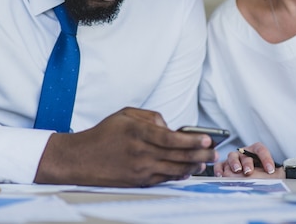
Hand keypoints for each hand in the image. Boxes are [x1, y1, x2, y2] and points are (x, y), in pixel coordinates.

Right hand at [34, 107, 217, 186]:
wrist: (81, 158)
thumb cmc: (104, 134)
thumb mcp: (125, 114)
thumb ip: (150, 117)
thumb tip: (170, 127)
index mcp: (137, 132)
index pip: (171, 138)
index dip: (192, 140)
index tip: (207, 139)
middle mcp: (140, 152)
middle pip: (177, 156)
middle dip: (200, 154)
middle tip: (214, 152)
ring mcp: (140, 169)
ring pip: (174, 170)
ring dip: (193, 166)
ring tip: (205, 162)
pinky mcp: (138, 181)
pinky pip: (163, 179)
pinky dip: (178, 176)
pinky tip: (188, 171)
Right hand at [214, 142, 279, 176]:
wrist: (253, 176)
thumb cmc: (262, 172)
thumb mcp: (270, 171)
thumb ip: (277, 171)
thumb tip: (288, 174)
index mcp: (256, 150)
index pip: (261, 150)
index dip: (266, 159)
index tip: (270, 170)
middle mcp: (244, 152)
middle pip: (245, 154)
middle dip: (247, 163)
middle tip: (249, 171)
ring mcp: (234, 158)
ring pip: (232, 156)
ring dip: (234, 163)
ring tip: (237, 171)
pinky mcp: (224, 165)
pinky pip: (220, 165)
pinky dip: (220, 169)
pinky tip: (221, 175)